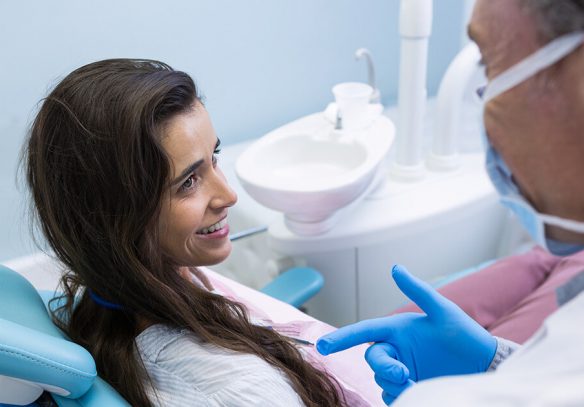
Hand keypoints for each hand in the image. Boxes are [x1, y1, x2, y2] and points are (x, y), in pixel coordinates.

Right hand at [316, 264, 496, 403]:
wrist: (483, 365)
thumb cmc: (465, 334)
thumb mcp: (443, 310)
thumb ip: (418, 290)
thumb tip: (396, 267)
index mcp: (398, 329)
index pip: (364, 331)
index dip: (342, 337)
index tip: (323, 346)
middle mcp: (396, 348)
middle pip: (372, 358)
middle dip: (384, 367)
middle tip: (405, 375)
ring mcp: (402, 368)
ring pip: (381, 378)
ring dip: (394, 383)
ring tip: (418, 384)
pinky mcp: (410, 387)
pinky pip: (391, 394)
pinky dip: (399, 395)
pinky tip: (416, 392)